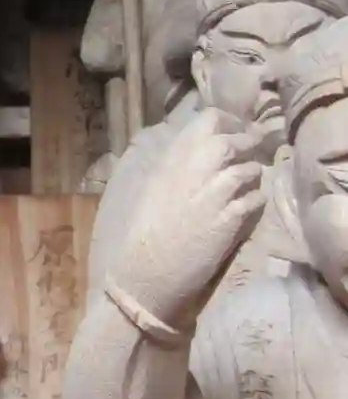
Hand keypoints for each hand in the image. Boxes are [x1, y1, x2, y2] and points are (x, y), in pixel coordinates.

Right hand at [112, 106, 264, 329]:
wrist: (144, 277)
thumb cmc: (141, 238)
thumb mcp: (153, 192)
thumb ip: (176, 167)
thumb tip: (197, 152)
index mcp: (169, 163)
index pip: (206, 122)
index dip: (227, 122)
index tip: (233, 130)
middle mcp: (191, 172)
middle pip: (229, 140)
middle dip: (247, 142)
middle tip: (253, 149)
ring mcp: (211, 195)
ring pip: (248, 169)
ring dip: (253, 174)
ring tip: (250, 181)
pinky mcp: (228, 221)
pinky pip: (255, 200)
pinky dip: (256, 201)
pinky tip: (250, 207)